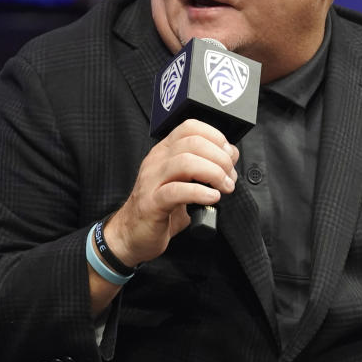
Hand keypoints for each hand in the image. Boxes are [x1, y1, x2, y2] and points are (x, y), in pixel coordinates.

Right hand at [105, 119, 238, 267]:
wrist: (132, 234)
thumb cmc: (160, 208)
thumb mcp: (184, 182)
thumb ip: (205, 168)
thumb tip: (229, 157)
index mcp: (165, 152)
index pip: (190, 127)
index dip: (216, 137)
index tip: (229, 155)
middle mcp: (157, 161)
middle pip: (193, 143)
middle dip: (220, 158)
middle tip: (229, 177)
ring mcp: (152, 180)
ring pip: (185, 162)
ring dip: (213, 173)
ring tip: (224, 187)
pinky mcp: (152, 203)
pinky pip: (177, 191)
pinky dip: (200, 192)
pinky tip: (211, 198)